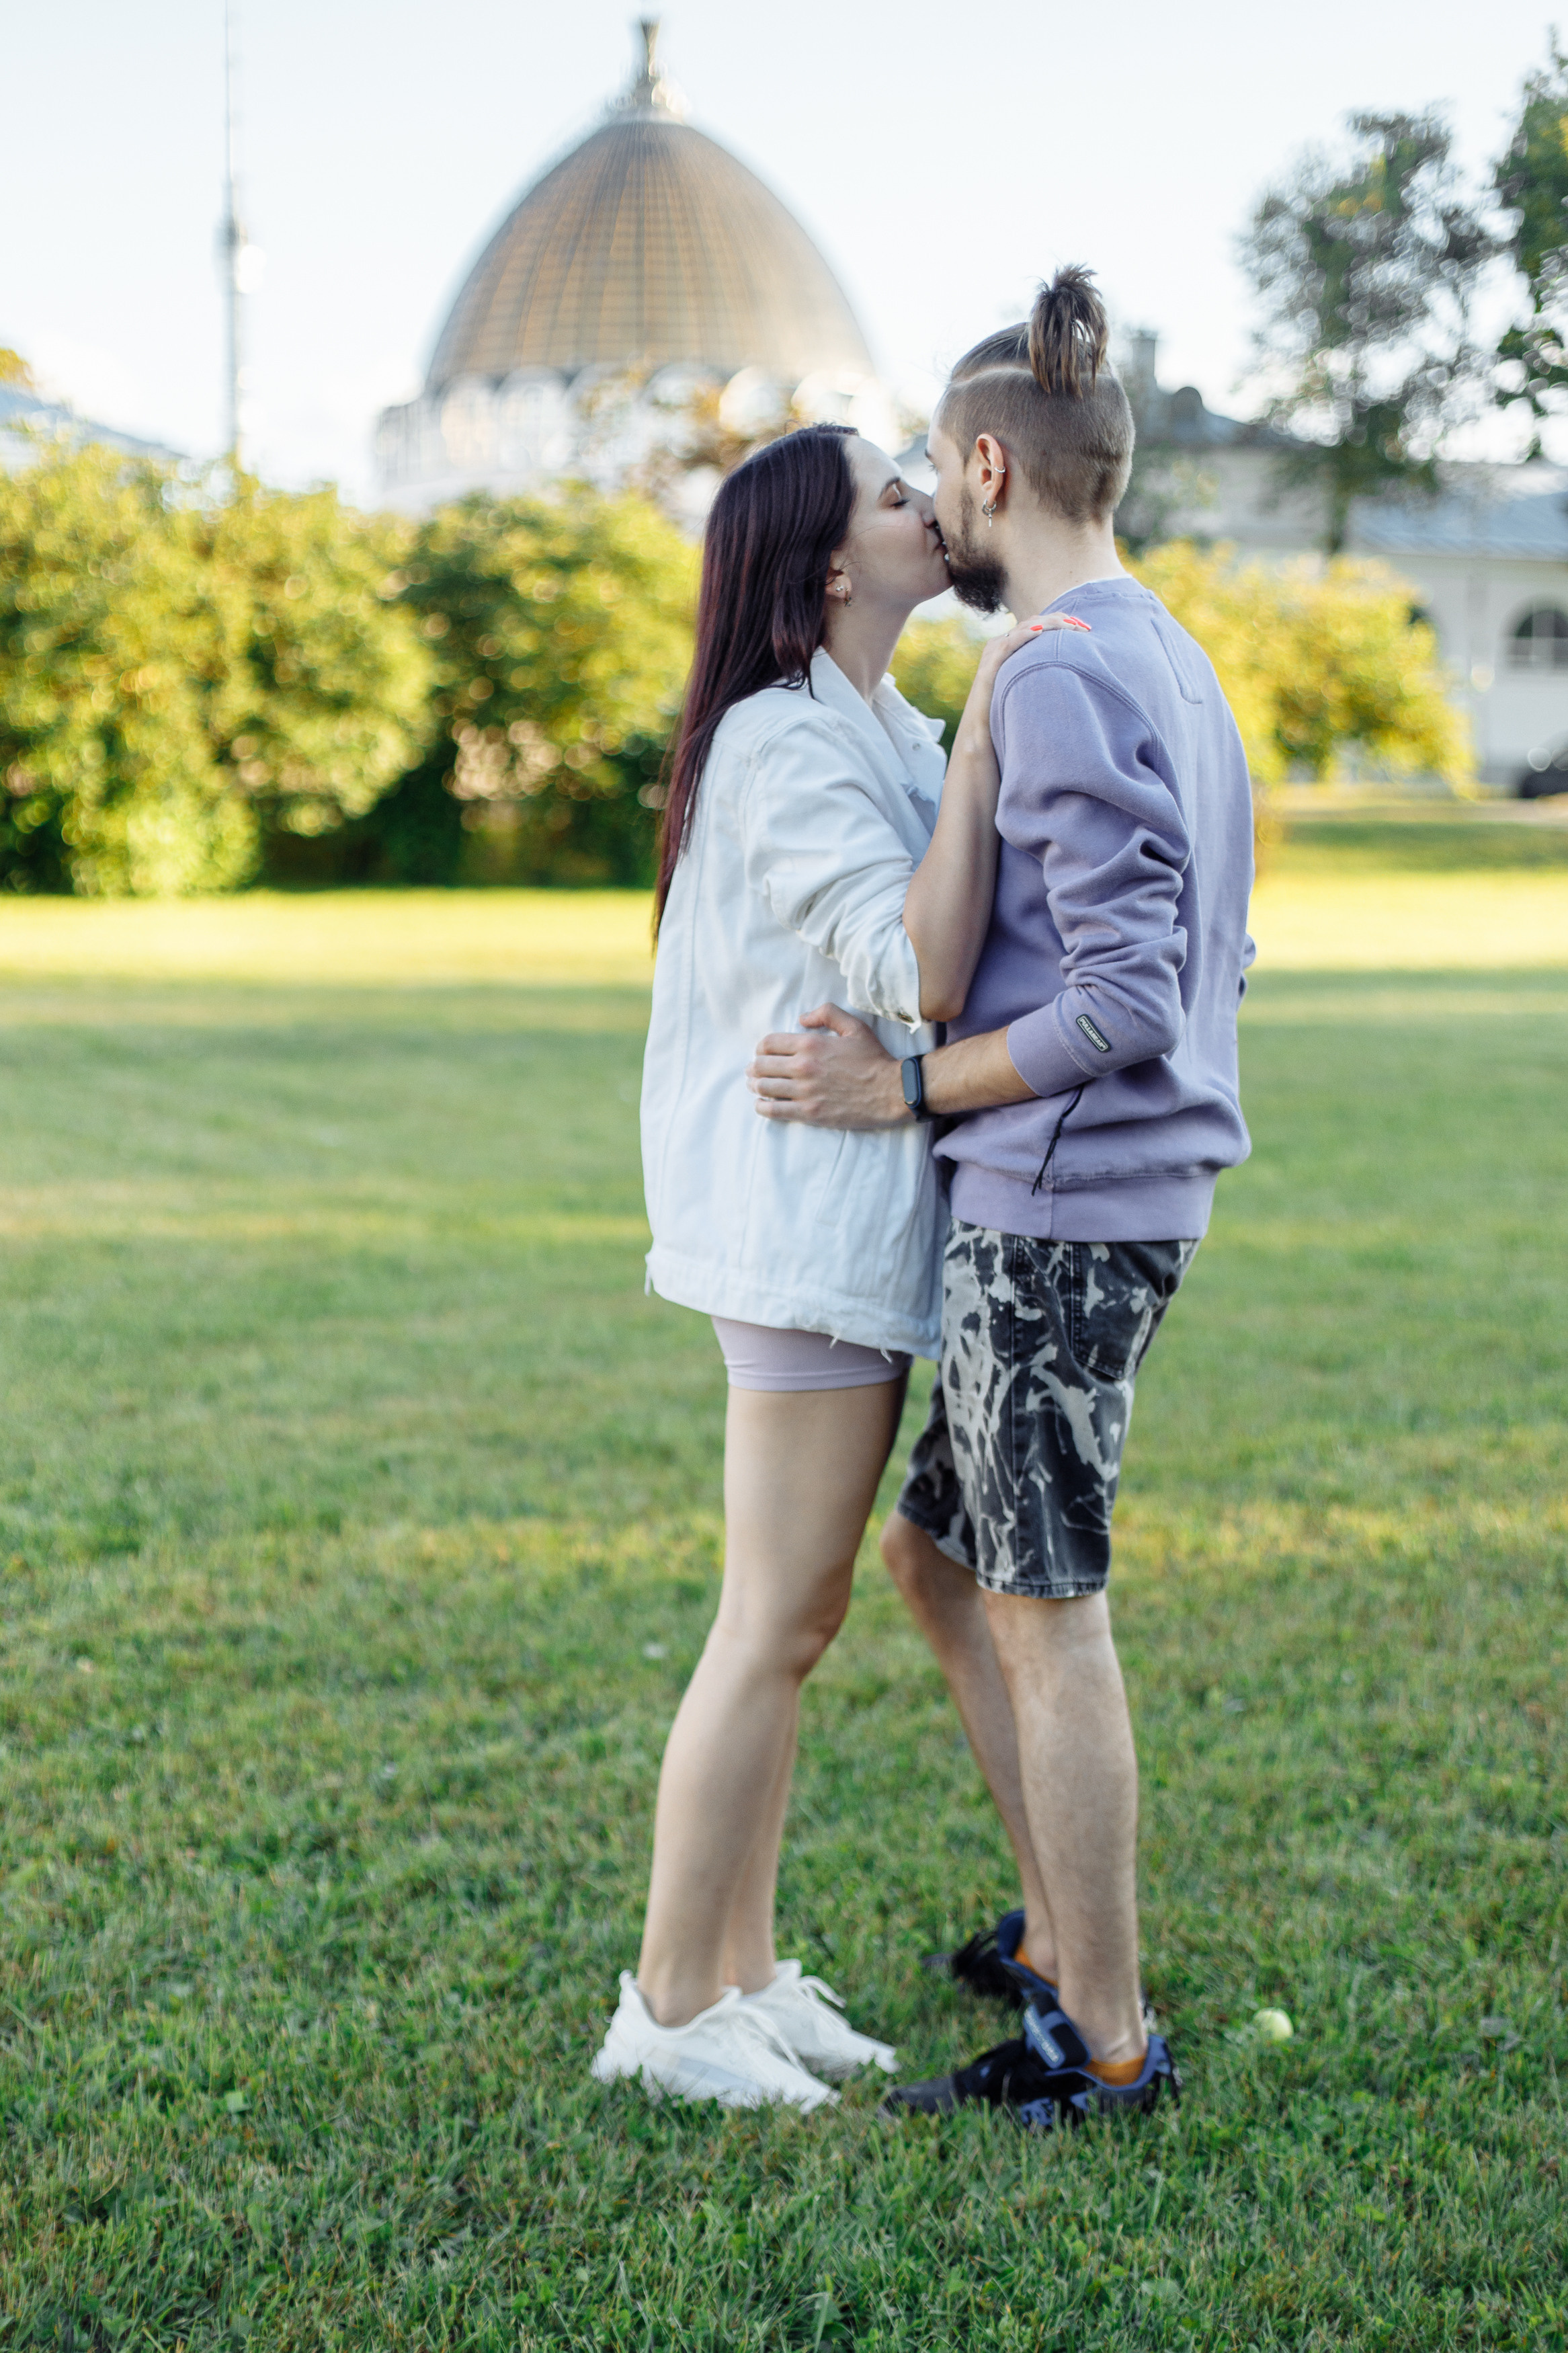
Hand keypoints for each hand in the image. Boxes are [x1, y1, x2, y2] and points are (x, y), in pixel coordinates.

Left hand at [746, 1004, 908, 1128]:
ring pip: (764, 1088)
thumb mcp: (854, 1026)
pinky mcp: (809, 1113)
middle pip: (761, 1066)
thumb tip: (801, 1018)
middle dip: (754, 1067)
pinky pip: (774, 1111)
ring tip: (756, 1086)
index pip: (768, 1043)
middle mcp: (803, 1067)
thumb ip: (827, 1013)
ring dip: (755, 1086)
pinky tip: (762, 1104)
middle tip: (755, 1070)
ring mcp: (804, 1092)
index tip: (763, 1053)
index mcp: (810, 1044)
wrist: (891, 1091)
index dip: (761, 1048)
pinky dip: (762, 1107)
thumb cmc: (874, 1058)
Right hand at [959, 611, 1089, 739]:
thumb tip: (1072, 673)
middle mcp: (1001, 645)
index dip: (1062, 622)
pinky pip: (1008, 645)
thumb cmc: (1006, 712)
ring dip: (1049, 624)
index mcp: (1011, 647)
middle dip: (1061, 620)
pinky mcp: (989, 667)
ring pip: (1024, 628)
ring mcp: (993, 654)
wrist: (981, 733)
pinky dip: (1024, 635)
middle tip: (1085, 626)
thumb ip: (1042, 674)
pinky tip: (1041, 632)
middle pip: (1035, 622)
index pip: (1039, 624)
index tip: (1086, 627)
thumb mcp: (1028, 687)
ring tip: (1070, 625)